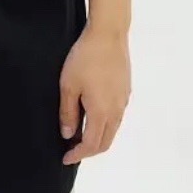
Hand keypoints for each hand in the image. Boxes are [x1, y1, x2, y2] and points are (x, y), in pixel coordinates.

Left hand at [59, 26, 130, 163]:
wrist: (108, 34)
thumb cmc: (85, 58)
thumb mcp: (68, 85)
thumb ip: (68, 112)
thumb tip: (68, 134)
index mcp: (101, 113)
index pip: (91, 145)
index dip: (78, 155)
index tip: (66, 158)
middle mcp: (116, 111)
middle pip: (105, 142)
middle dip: (89, 151)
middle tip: (73, 150)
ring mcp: (123, 101)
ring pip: (113, 130)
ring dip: (98, 137)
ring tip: (81, 133)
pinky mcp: (126, 90)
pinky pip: (117, 116)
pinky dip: (105, 124)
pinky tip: (93, 114)